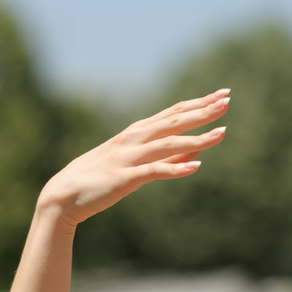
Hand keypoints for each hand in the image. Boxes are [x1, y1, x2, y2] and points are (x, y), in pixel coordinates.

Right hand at [38, 89, 230, 226]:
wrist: (63, 196)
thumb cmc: (102, 177)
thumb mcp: (139, 162)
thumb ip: (170, 154)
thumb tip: (199, 148)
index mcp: (138, 132)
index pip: (175, 112)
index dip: (200, 103)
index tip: (222, 94)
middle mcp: (135, 139)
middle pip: (175, 120)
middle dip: (203, 111)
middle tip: (227, 101)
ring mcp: (129, 157)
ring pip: (169, 143)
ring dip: (197, 138)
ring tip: (222, 134)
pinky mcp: (124, 178)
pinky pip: (154, 171)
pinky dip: (175, 168)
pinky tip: (195, 167)